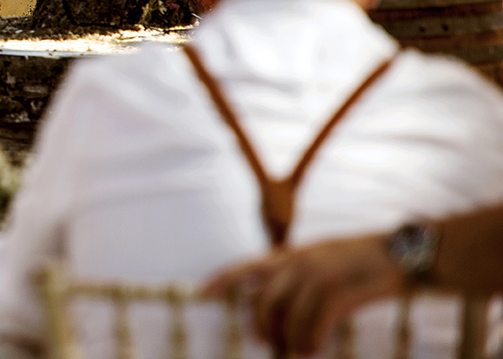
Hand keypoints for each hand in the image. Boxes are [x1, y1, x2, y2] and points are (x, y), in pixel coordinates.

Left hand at [203, 235, 402, 356]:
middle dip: (262, 328)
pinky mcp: (341, 290)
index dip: (223, 278)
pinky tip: (314, 352)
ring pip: (289, 317)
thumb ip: (295, 275)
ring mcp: (319, 275)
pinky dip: (311, 342)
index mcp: (292, 254)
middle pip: (264, 302)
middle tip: (269, 346)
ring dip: (290, 342)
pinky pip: (315, 324)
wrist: (401, 254)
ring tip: (297, 353)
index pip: (247, 265)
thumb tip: (273, 305)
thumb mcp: (321, 259)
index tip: (202, 292)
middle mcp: (299, 261)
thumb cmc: (360, 261)